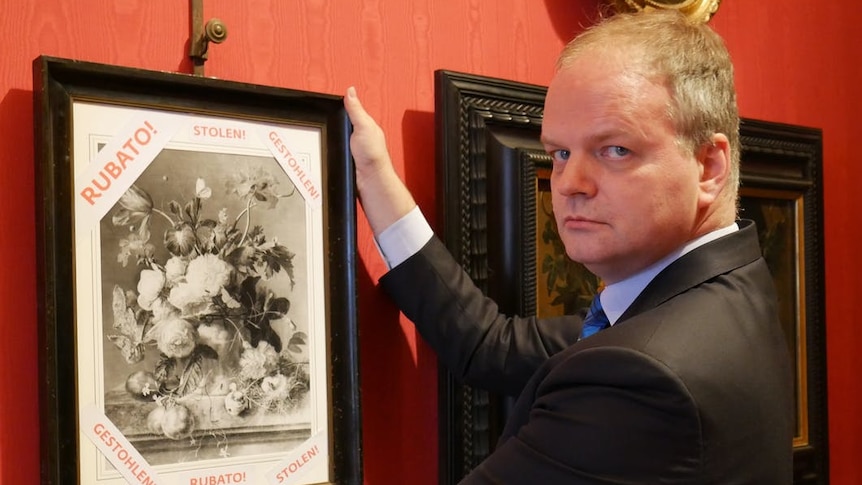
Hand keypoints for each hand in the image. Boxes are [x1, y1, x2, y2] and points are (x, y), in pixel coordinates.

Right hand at [343, 87, 416, 234]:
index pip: (349, 110)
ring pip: (336, 137)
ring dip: (332, 139)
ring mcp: (351, 147)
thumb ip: (356, 110)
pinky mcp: (345, 158)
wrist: (369, 180)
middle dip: (333, 124)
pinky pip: (334, 150)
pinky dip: (331, 151)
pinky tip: (332, 151)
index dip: (339, 108)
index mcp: (364, 124)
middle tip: (329, 124)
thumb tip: (350, 90)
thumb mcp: (364, 126)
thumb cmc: (372, 156)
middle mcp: (358, 135)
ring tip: (331, 140)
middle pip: (340, 124)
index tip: (329, 103)